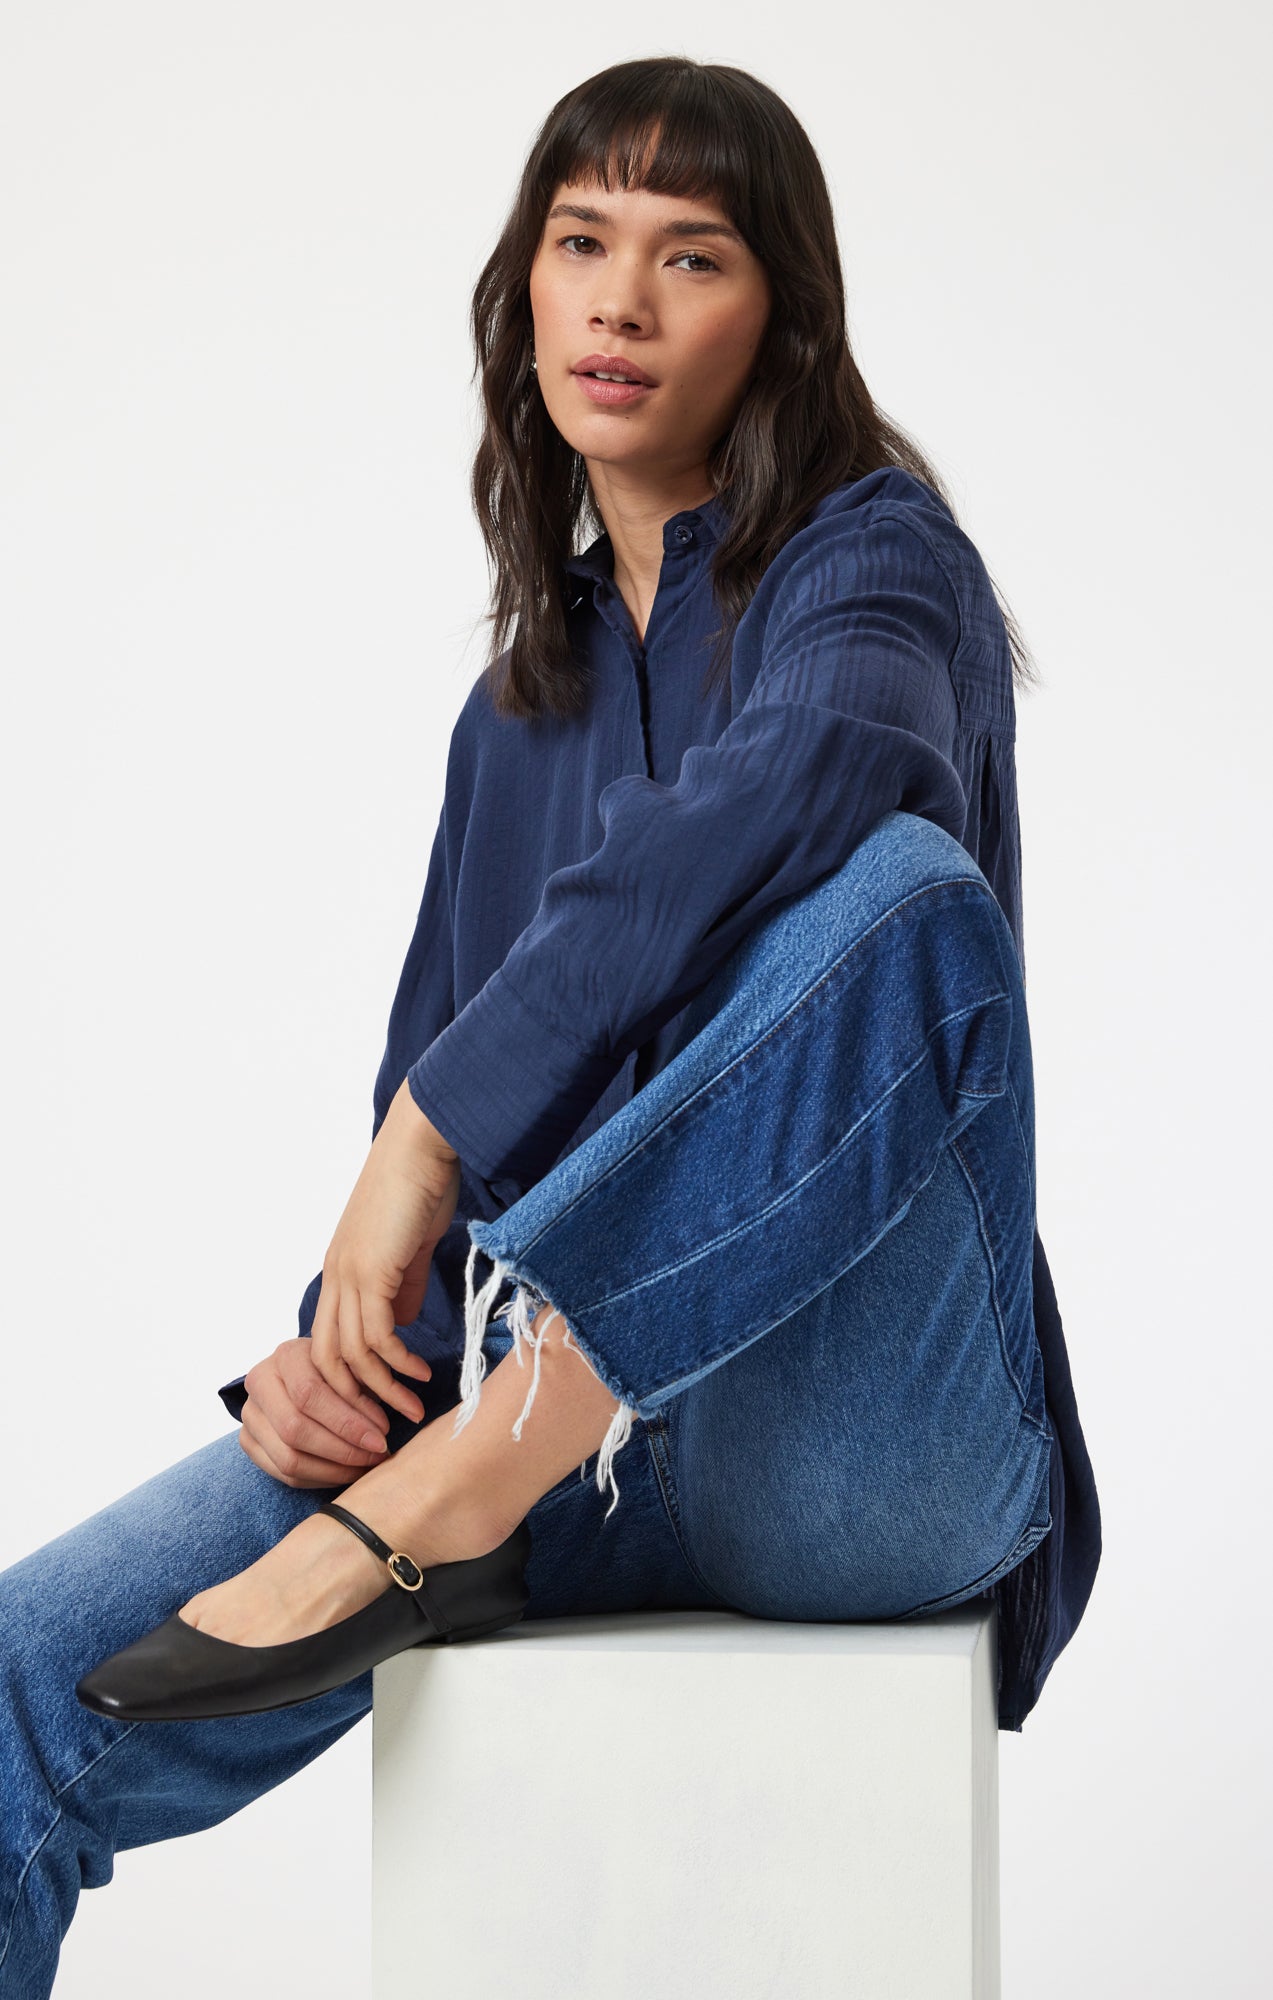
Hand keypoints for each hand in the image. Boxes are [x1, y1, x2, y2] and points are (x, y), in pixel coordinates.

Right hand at [238, 1338, 393, 1488]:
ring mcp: (250, 1416)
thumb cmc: (335, 1368)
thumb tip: (408, 1412)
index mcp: (285, 1356)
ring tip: (367, 1466)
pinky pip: (284, 1474)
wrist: (299, 1373)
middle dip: (344, 1448)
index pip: (310, 1394)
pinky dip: (321, 1478)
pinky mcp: (249, 1443)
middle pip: (296, 1429)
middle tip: (378, 1454)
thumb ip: (369, 1384)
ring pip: (289, 1458)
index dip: (348, 1421)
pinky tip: (348, 1472)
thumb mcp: (351, 1364)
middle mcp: (259, 1383)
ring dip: (335, 1469)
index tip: (384, 1435)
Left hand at [310, 1079, 461, 1421]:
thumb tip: (403, 1321)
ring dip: (380, 1391)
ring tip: (410, 1411)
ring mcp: (349, 1275)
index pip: (329, 1343)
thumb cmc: (420, 1187)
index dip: (350, 1381)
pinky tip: (418, 1374)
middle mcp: (336, 1277)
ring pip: (349, 1354)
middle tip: (386, 1429)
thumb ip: (404, 1284)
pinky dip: (395, 1363)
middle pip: (327, 1360)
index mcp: (341, 1272)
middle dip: (356, 1401)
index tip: (380, 1407)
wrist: (421, 1145)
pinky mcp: (370, 1271)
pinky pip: (375, 1335)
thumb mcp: (409, 1246)